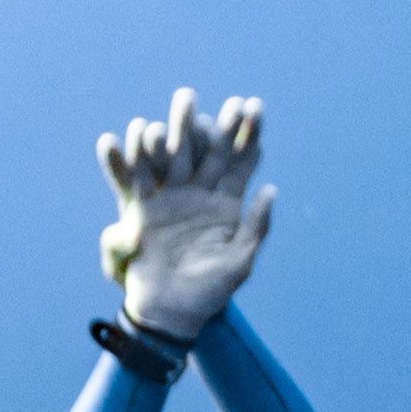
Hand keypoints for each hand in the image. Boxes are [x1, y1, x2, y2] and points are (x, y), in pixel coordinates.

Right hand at [95, 89, 270, 338]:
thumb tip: (272, 191)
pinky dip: (138, 154)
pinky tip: (140, 127)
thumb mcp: (239, 264)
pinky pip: (141, 176)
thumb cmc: (208, 293)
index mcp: (226, 207)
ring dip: (179, 128)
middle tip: (226, 98)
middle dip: (217, 125)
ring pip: (176, 156)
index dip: (249, 137)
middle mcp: (200, 196)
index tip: (256, 107)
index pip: (241, 165)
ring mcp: (172, 199)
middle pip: (210, 153)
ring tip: (185, 98)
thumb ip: (255, 228)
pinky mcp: (145, 208)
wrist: (169, 313)